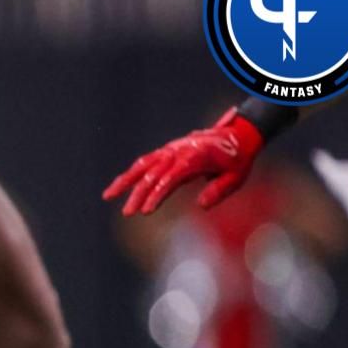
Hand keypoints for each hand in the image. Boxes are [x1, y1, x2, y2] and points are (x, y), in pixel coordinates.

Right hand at [103, 110, 265, 216]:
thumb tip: (200, 205)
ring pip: (142, 165)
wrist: (239, 134)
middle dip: (138, 194)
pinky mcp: (167, 152)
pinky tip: (119, 186)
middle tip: (128, 213)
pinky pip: (145, 162)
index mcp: (195, 156)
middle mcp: (179, 151)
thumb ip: (219, 190)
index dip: (157, 194)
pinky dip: (131, 174)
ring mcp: (171, 150)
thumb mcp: (236, 177)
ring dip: (125, 181)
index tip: (147, 211)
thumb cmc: (239, 159)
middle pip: (152, 173)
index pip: (170, 177)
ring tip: (107, 196)